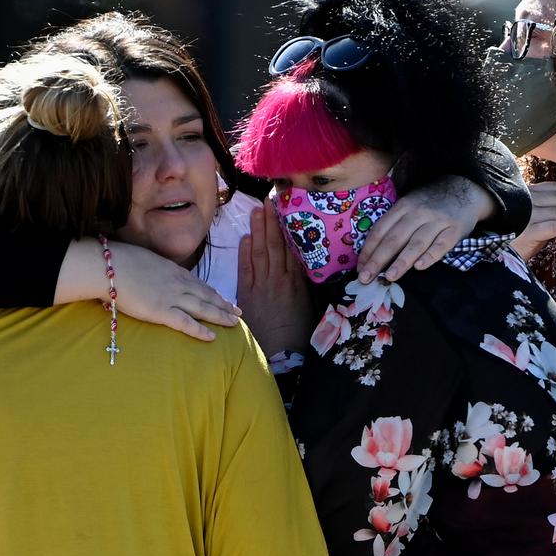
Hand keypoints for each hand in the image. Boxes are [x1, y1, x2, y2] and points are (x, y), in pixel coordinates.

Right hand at [56, 238, 240, 341]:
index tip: (223, 298)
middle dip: (224, 305)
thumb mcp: (144, 259)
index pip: (198, 283)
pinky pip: (186, 323)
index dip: (213, 292)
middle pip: (207, 296)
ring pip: (203, 308)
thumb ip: (154, 269)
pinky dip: (201, 330)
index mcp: (173, 270)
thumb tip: (151, 275)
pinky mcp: (162, 312)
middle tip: (238, 312)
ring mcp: (172, 297)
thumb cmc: (120, 261)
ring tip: (234, 323)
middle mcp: (178, 283)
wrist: (109, 266)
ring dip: (220, 316)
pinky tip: (213, 337)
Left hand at [237, 198, 312, 356]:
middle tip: (270, 200)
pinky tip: (244, 238)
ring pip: (261, 252)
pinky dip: (244, 253)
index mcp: (298, 281)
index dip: (289, 228)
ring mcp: (263, 286)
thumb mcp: (310, 307)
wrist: (282, 355)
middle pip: (276, 244)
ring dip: (258, 230)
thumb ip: (307, 285)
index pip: (293, 248)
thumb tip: (311, 267)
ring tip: (256, 211)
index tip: (287, 209)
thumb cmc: (299, 334)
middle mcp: (281, 279)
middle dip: (272, 221)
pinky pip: (246, 269)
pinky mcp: (248, 295)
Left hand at [357, 175, 492, 282]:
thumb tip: (371, 255)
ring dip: (402, 261)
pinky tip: (420, 266)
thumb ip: (394, 226)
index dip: (368, 250)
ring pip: (416, 242)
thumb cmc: (429, 204)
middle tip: (366, 278)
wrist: (464, 189)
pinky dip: (431, 255)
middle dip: (378, 260)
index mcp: (402, 207)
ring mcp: (437, 221)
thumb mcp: (409, 206)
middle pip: (395, 238)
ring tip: (389, 277)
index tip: (360, 268)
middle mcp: (418, 213)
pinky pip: (442, 244)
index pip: (381, 230)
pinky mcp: (455, 230)